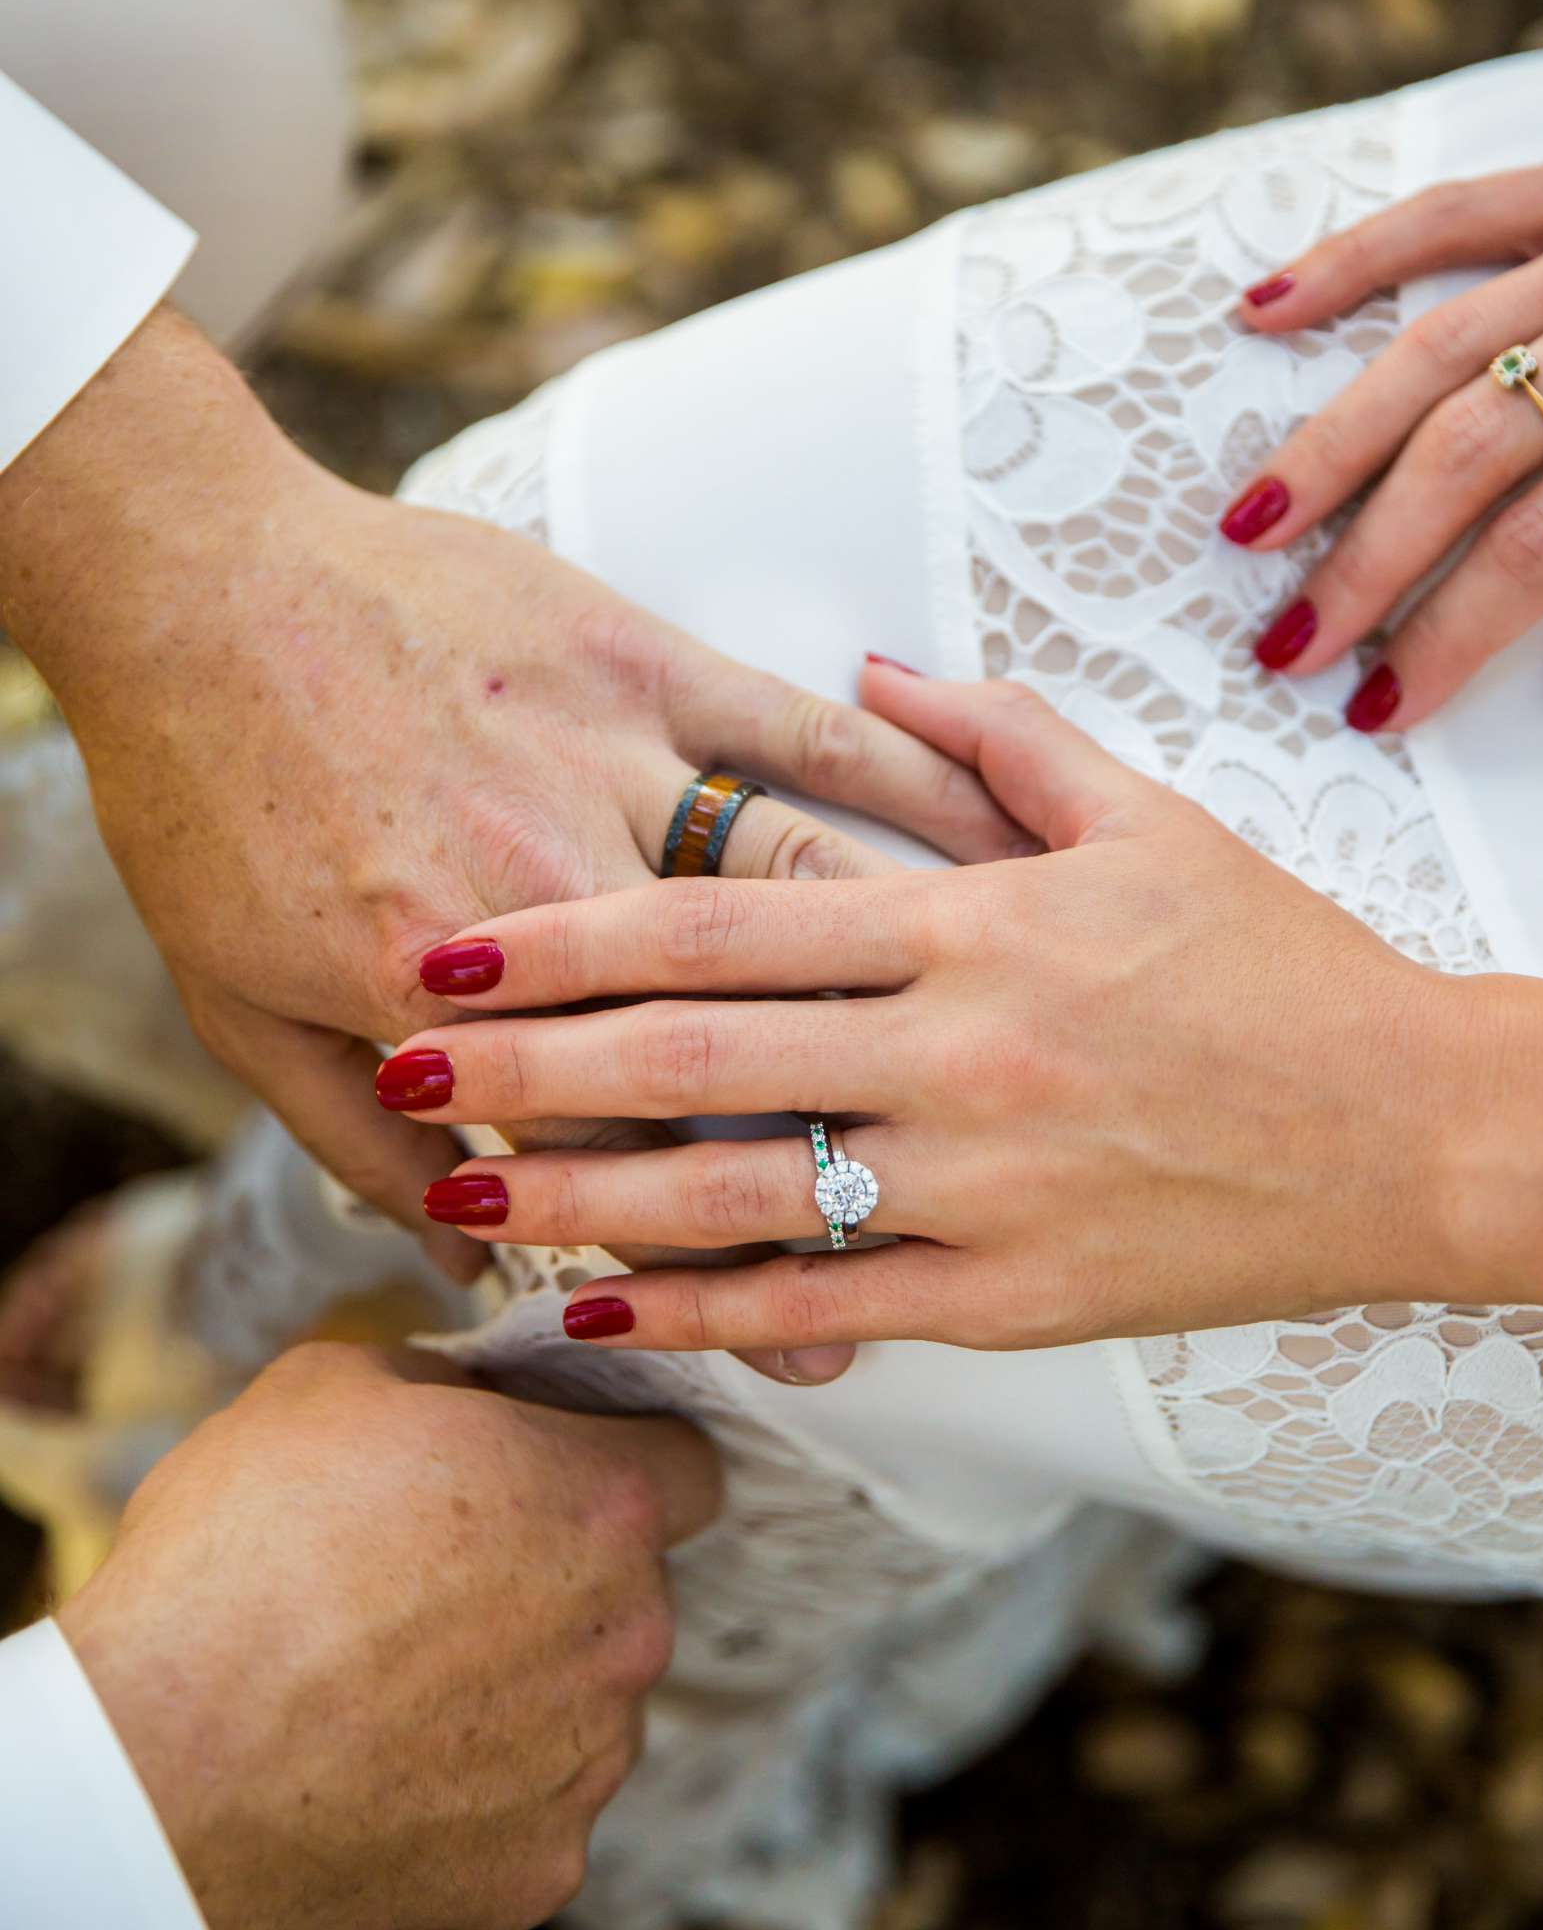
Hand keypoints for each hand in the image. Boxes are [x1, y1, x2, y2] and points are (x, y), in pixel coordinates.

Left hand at [0, 309, 1024, 1277]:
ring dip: (889, 1007)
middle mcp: (563, 890)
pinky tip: (970, 854)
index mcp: (445, 984)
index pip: (612, 1151)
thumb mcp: (230, 1002)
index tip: (778, 1356)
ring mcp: (624, 766)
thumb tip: (454, 1257)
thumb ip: (352, 1147)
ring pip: (797, 912)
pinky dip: (904, 791)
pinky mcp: (656, 658)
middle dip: (807, 1200)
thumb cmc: (192, 790)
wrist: (181, 574)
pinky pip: (808, 738)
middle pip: (725, 1061)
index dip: (704, 1267)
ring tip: (974, 1116)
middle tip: (843, 1346)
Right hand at [58, 1341, 719, 1929]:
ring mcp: (594, 1759)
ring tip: (391, 1678)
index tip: (549, 1473)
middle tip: (436, 1578)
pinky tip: (386, 1765)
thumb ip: (447, 1379)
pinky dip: (477, 1791)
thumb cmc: (245, 1548)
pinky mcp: (544, 1867)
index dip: (616, 1458)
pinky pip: (534, 1806)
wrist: (164, 1754)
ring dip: (524, 1684)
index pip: (684, 1465)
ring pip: (589, 1699)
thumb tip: (476, 1395)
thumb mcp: (334, 1383)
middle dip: (556, 1575)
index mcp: (603, 1499)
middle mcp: (632, 1629)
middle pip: (630, 1587)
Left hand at [377, 667, 1542, 1359]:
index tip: (457, 936)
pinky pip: (830, 1305)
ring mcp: (983, 1179)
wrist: (1418, 1127)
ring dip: (582, 1191)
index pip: (727, 918)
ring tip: (457, 1192)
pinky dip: (705, 1311)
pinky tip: (602, 1304)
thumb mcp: (1146, 817)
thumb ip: (993, 736)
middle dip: (531, 1060)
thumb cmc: (1276, 964)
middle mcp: (959, 1048)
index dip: (572, 929)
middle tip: (403, 1062)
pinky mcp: (1014, 1292)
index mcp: (974, 921)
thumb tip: (864, 666)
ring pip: (741, 1191)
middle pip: (698, 1053)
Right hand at [1220, 150, 1542, 730]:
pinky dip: (1351, 260)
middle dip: (1372, 559)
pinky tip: (1263, 312)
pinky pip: (1454, 210)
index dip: (1465, 630)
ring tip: (1251, 529)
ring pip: (1438, 345)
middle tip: (1293, 643)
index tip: (1394, 703)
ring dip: (1333, 445)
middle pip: (1474, 448)